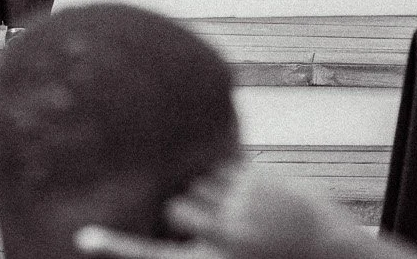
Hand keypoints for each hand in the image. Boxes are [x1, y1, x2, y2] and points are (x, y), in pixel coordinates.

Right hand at [74, 164, 404, 258]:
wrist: (333, 254)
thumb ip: (203, 239)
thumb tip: (169, 212)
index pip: (153, 256)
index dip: (116, 247)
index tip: (83, 238)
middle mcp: (222, 237)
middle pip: (174, 207)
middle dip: (187, 209)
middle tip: (222, 225)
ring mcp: (238, 206)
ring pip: (197, 183)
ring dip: (212, 191)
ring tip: (246, 212)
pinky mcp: (255, 181)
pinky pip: (222, 167)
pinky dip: (232, 176)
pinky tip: (257, 194)